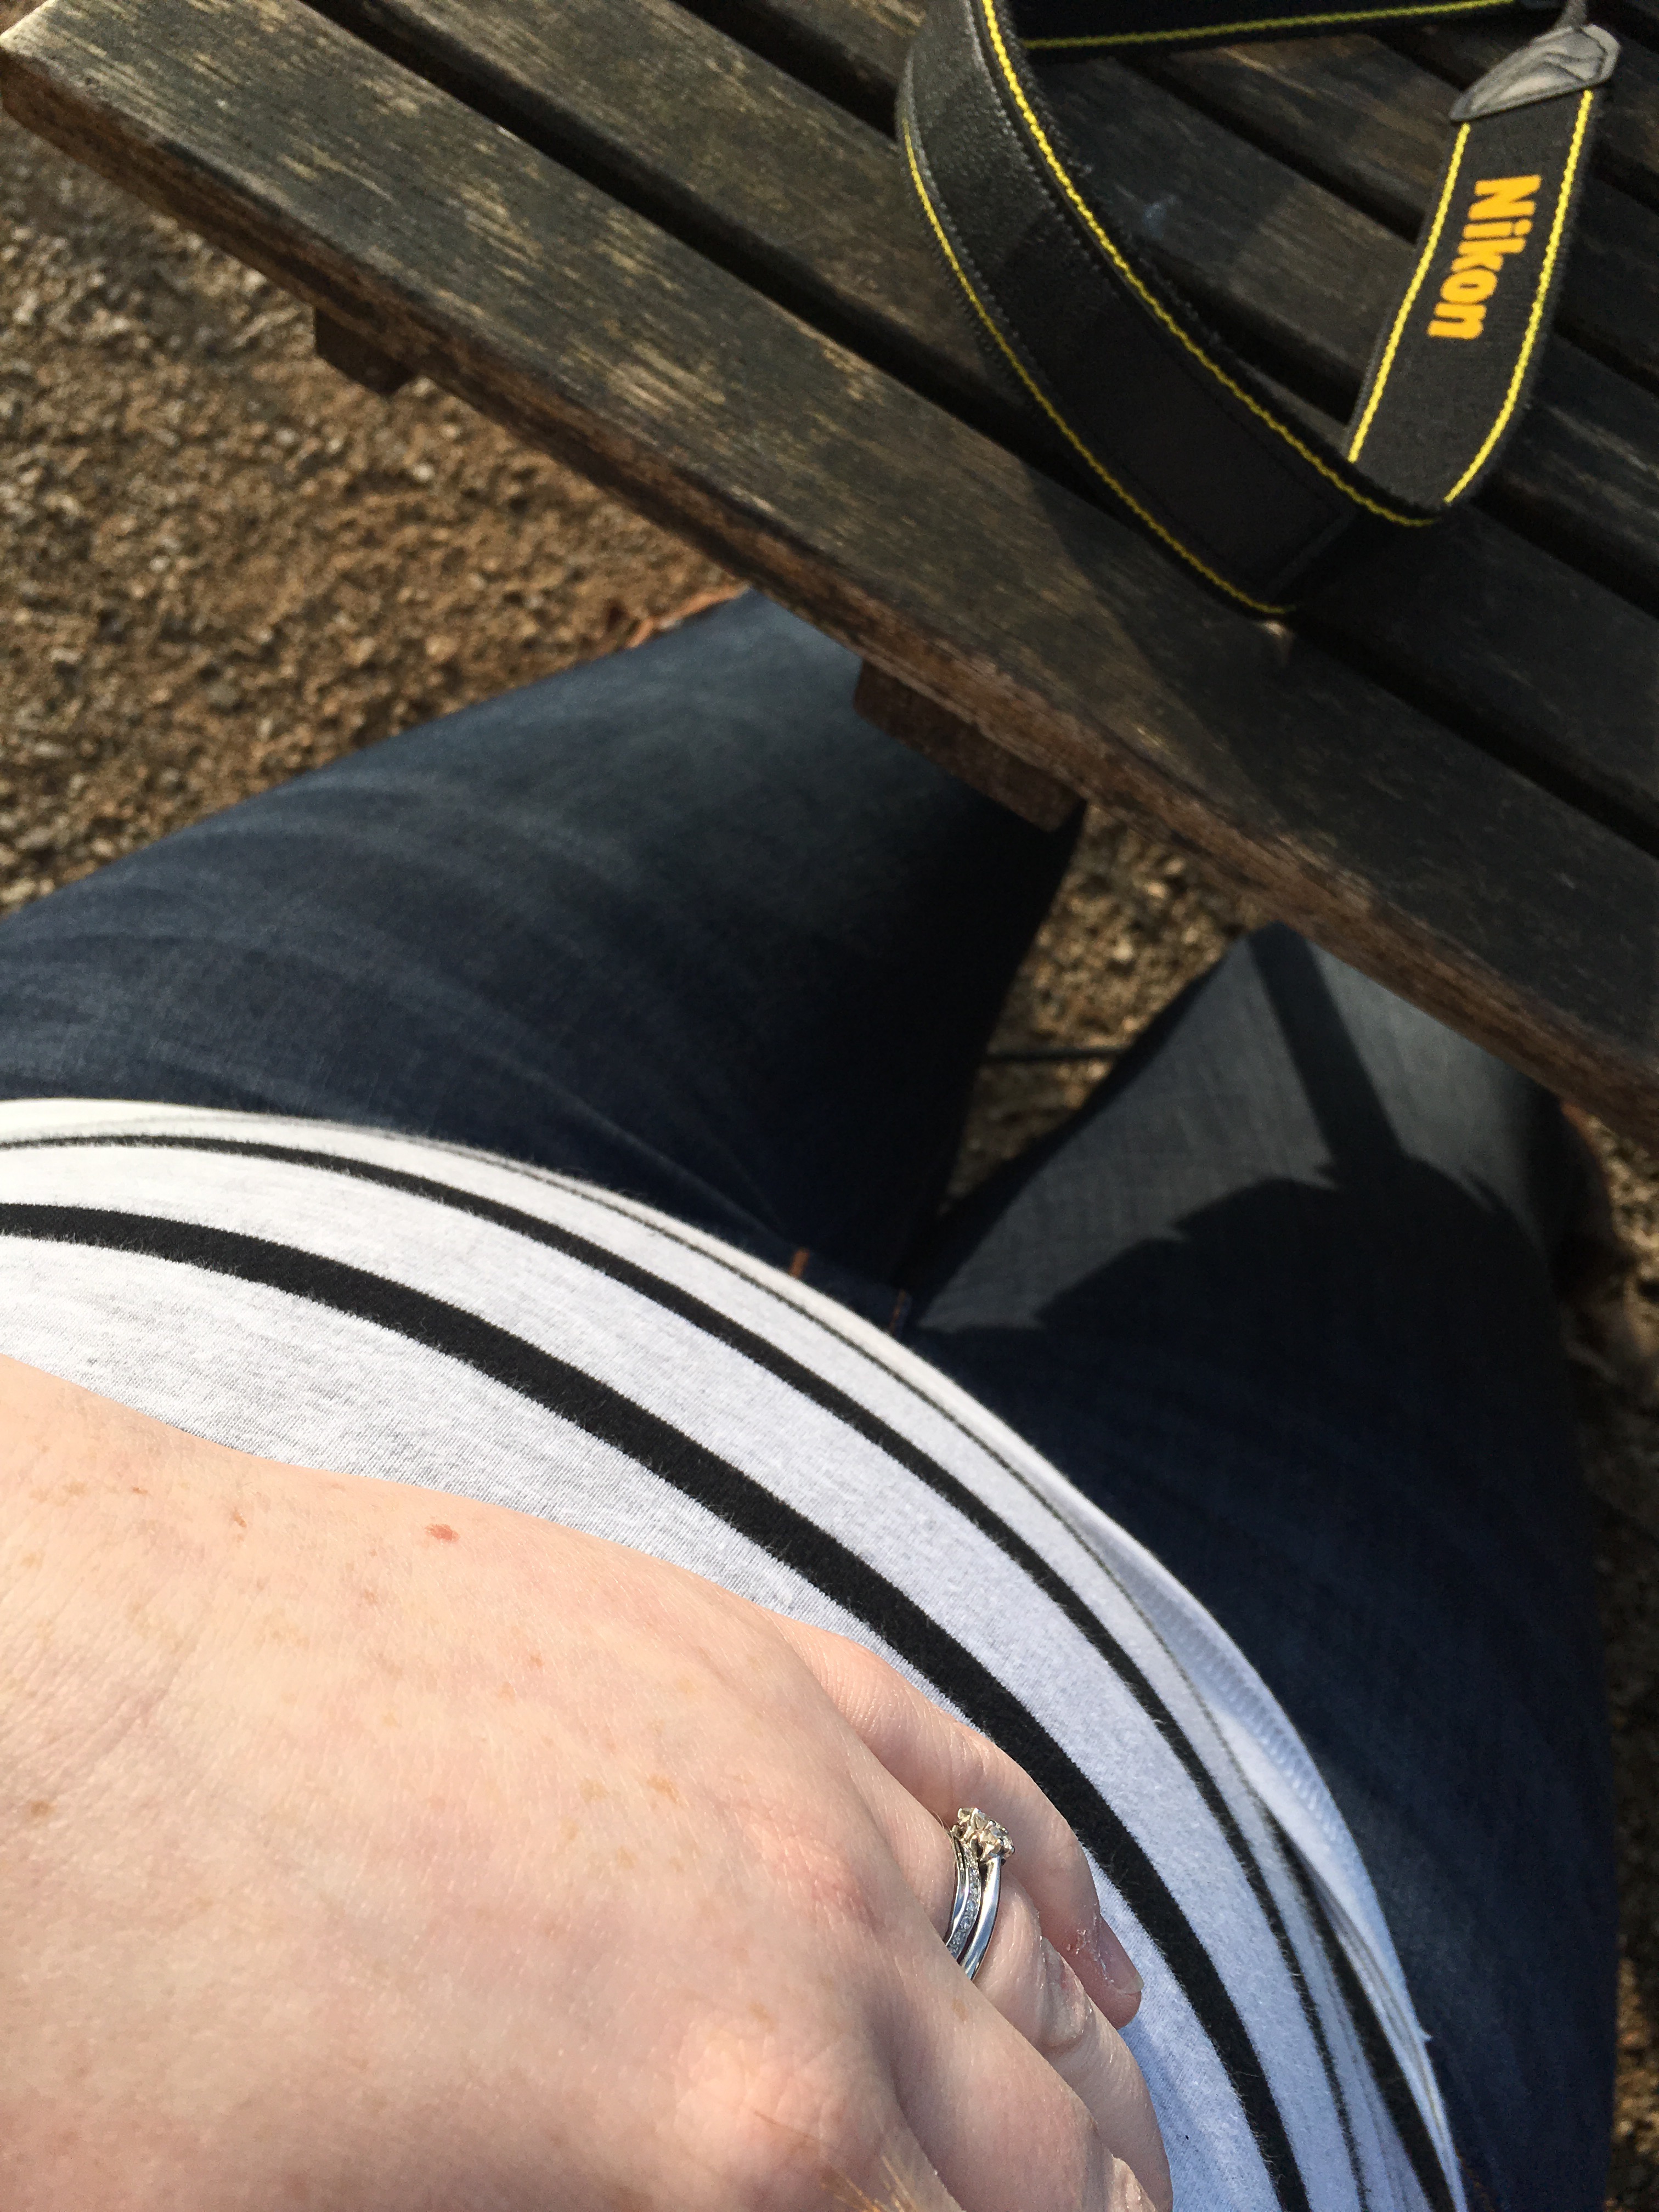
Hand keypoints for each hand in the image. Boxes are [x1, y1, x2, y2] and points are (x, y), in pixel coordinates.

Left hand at [0, 1356, 1169, 2211]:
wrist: (46, 1658)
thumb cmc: (109, 2003)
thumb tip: (713, 2204)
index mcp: (734, 2146)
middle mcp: (817, 1944)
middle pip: (1045, 2156)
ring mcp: (790, 1765)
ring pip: (1036, 1974)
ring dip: (1100, 2109)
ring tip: (1122, 2185)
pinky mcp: (733, 1647)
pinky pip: (968, 1776)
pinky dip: (1062, 1893)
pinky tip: (1104, 1970)